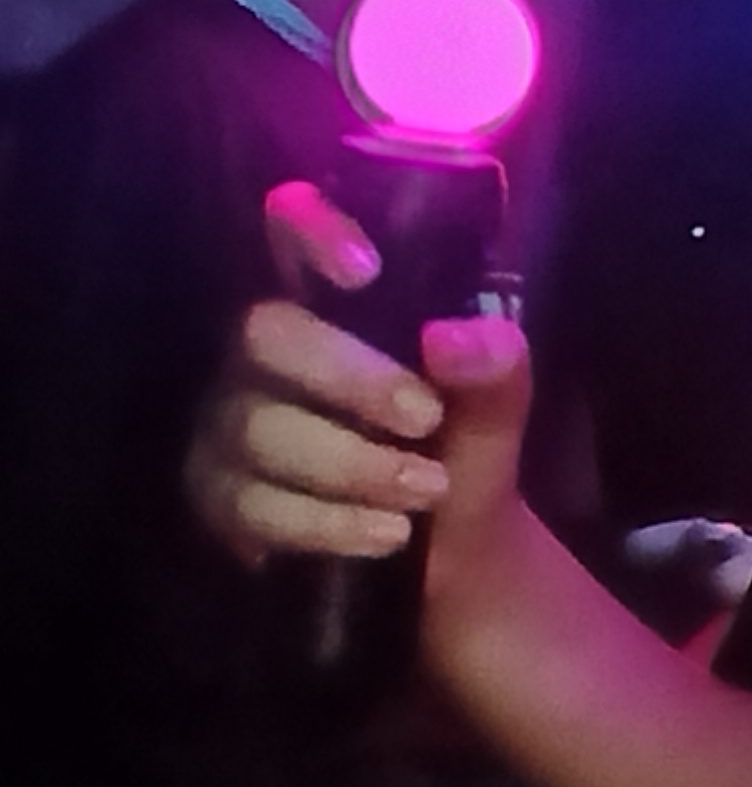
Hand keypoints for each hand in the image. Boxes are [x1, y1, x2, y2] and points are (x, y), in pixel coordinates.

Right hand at [183, 184, 534, 627]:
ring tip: (429, 489)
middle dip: (348, 376)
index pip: (288, 228)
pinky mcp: (221, 496)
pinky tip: (386, 535)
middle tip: (425, 417)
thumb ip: (495, 372)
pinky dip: (324, 523)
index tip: (366, 269)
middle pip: (263, 333)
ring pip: (254, 427)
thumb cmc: (457, 453)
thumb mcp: (493, 413)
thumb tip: (457, 340)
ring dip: (349, 463)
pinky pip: (248, 505)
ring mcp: (229, 421)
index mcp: (329, 303)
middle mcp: (261, 352)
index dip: (309, 230)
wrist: (454, 558)